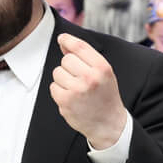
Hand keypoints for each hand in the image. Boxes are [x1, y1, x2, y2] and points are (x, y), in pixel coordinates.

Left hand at [50, 34, 126, 149]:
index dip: (68, 40)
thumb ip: (85, 57)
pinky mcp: (66, 101)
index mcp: (102, 68)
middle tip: (79, 79)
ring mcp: (77, 90)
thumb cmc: (105, 96)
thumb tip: (64, 43)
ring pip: (57, 72)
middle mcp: (90, 77)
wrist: (108, 124)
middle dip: (69, 67)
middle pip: (66, 59)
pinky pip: (53, 87)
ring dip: (63, 79)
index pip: (80, 47)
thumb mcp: (103, 73)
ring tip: (76, 89)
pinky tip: (72, 98)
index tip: (62, 39)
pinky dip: (59, 91)